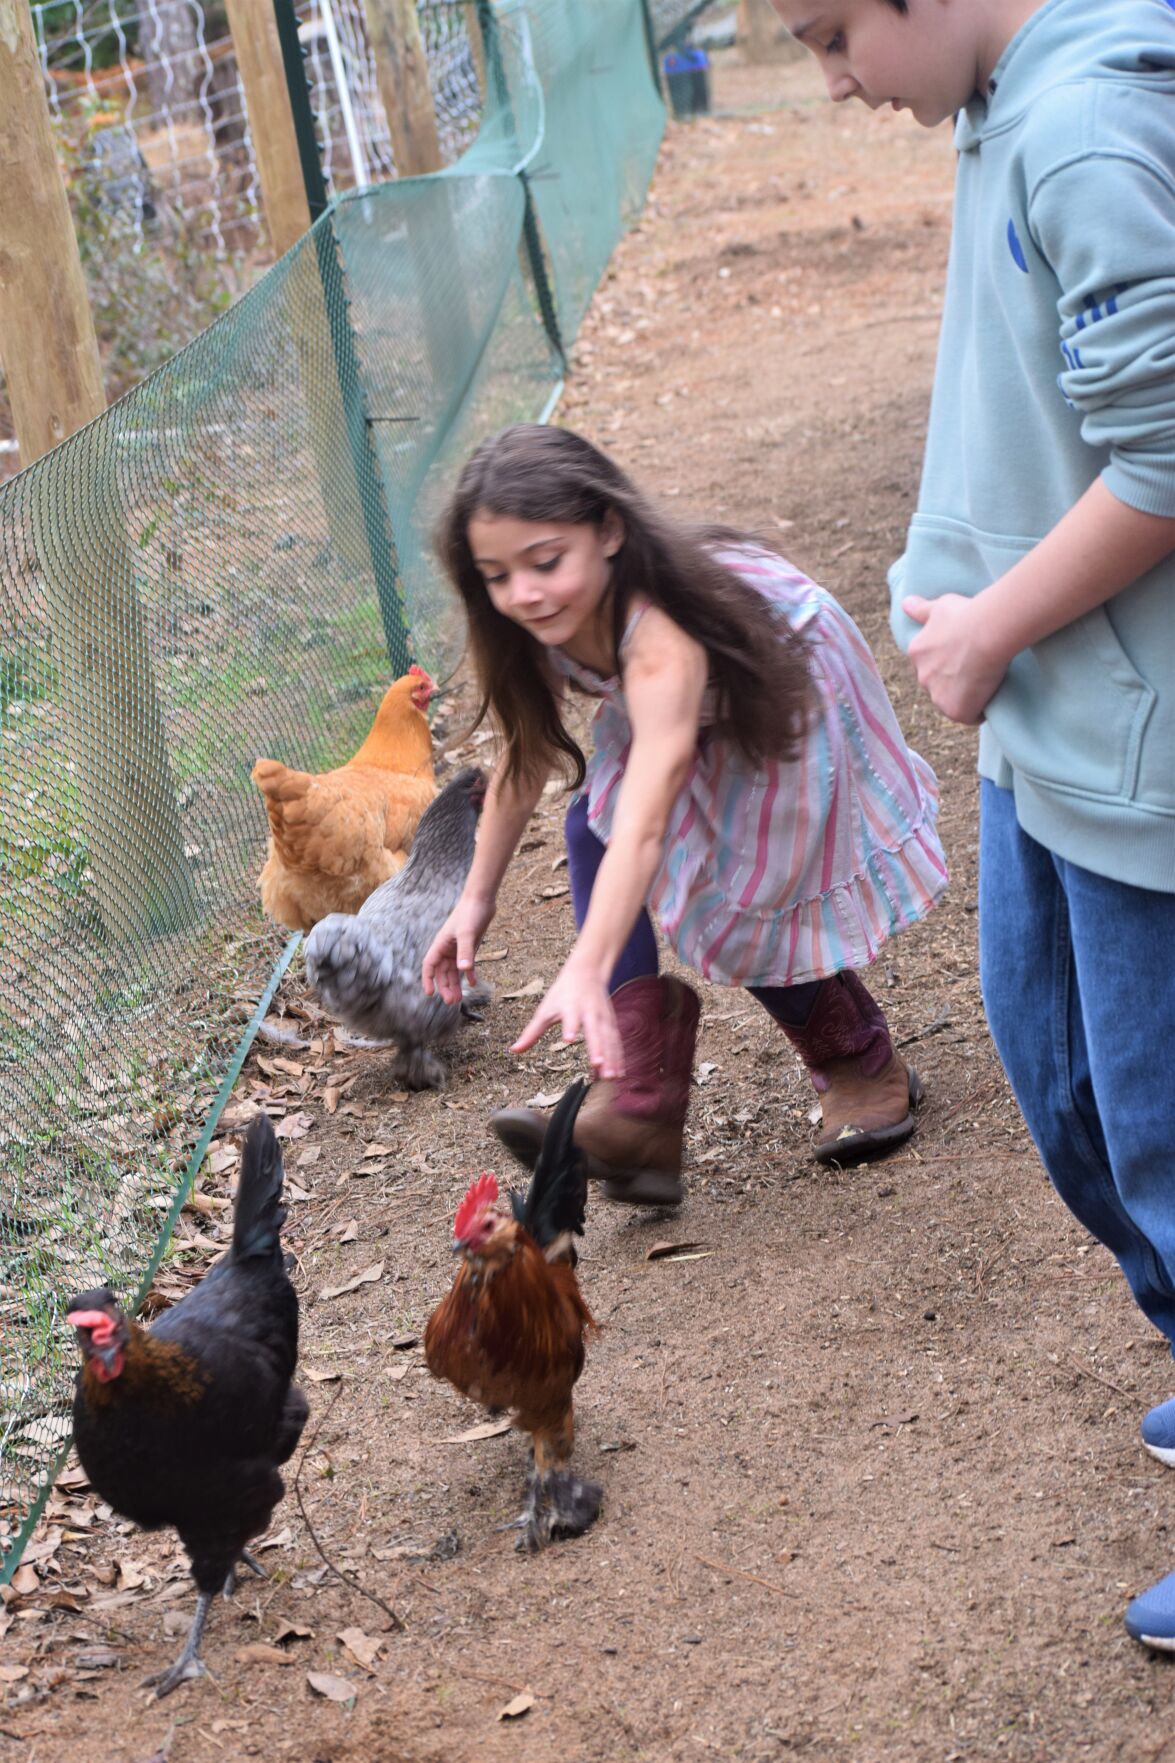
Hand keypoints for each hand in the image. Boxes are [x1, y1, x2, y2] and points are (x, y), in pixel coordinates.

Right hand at [421, 893, 495, 1004]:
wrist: (481, 899)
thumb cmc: (470, 913)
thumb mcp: (468, 933)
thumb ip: (466, 952)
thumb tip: (462, 970)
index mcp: (441, 944)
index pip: (429, 965)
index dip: (428, 980)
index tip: (430, 994)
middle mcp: (447, 948)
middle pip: (442, 972)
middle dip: (445, 987)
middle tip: (451, 1002)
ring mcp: (458, 948)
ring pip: (453, 970)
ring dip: (455, 984)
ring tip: (459, 999)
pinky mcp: (469, 946)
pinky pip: (466, 964)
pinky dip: (469, 974)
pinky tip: (473, 983)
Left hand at [511, 957, 624, 1079]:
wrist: (588, 973)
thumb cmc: (563, 993)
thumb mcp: (545, 1010)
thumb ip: (532, 1032)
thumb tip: (514, 1050)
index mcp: (572, 1007)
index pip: (570, 1018)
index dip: (570, 1027)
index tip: (568, 1039)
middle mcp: (590, 1013)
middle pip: (595, 1032)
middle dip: (598, 1049)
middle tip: (597, 1065)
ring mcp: (604, 1019)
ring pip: (609, 1040)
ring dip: (611, 1058)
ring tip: (610, 1077)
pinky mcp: (611, 1024)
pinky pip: (615, 1043)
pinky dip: (618, 1058)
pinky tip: (618, 1074)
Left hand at [902, 593, 1007, 725]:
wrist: (987, 631)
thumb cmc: (967, 614)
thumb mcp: (941, 605)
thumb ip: (922, 609)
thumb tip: (905, 604)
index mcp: (917, 652)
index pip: (927, 665)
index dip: (946, 663)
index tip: (962, 658)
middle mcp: (922, 677)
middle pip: (936, 686)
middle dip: (951, 683)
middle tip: (975, 672)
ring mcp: (937, 696)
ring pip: (949, 703)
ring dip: (964, 699)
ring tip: (984, 687)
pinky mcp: (956, 711)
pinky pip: (968, 717)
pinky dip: (978, 712)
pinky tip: (989, 700)